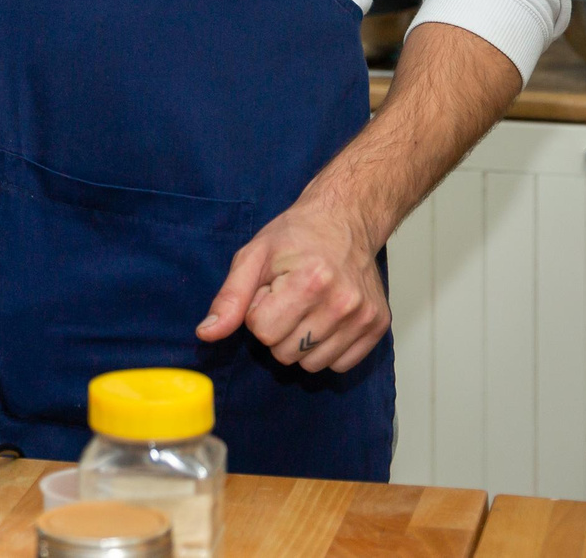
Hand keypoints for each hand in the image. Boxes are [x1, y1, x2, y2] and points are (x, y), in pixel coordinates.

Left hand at [197, 196, 389, 373]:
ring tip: (307, 308)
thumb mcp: (254, 256)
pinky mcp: (378, 327)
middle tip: (289, 297)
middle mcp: (342, 303)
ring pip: (312, 365)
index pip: (263, 332)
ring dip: (301, 343)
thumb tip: (207, 334)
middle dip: (278, 329)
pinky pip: (340, 366)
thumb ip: (230, 297)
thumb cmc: (296, 235)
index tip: (270, 290)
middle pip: (286, 354)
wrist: (345, 220)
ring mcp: (363, 317)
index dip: (258, 312)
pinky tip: (326, 319)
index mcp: (310, 281)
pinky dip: (327, 350)